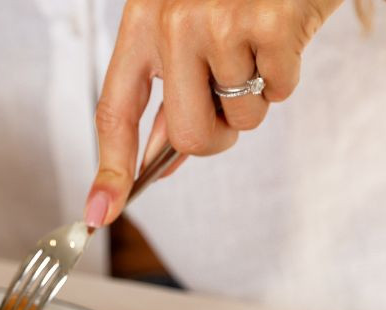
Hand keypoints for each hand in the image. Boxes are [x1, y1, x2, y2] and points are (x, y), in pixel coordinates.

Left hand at [84, 0, 343, 227]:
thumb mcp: (185, 29)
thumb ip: (169, 94)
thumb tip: (160, 162)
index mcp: (141, 23)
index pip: (116, 112)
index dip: (110, 169)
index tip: (100, 212)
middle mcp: (172, 21)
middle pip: (186, 136)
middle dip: (214, 138)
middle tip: (228, 108)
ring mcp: (220, 20)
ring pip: (238, 120)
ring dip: (254, 100)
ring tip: (255, 50)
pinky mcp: (270, 21)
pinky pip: (278, 93)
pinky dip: (285, 78)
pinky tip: (279, 39)